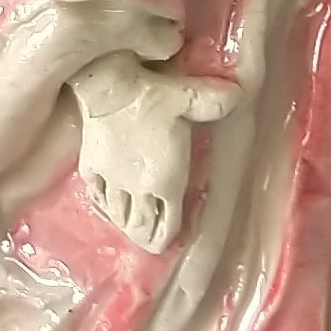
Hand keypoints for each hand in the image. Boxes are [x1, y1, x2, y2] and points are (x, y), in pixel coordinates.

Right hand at [70, 53, 237, 248]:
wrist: (106, 85)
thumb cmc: (151, 95)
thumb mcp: (190, 97)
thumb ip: (215, 101)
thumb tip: (239, 93)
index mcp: (166, 180)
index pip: (169, 220)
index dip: (171, 235)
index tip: (170, 242)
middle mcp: (138, 187)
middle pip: (141, 224)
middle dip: (147, 238)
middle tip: (151, 245)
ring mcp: (112, 180)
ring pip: (119, 214)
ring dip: (127, 226)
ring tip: (131, 231)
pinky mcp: (90, 167)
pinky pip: (97, 195)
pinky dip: (104, 205)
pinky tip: (108, 205)